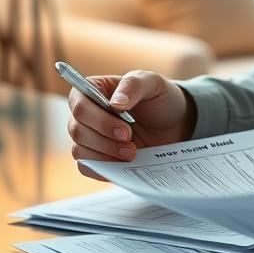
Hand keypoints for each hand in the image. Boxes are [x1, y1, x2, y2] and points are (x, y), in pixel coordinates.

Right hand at [67, 69, 195, 180]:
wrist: (176, 124)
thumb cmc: (160, 98)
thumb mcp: (153, 83)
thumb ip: (133, 85)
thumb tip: (115, 103)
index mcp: (93, 90)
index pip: (78, 104)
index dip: (98, 119)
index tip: (125, 130)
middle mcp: (86, 114)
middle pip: (77, 130)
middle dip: (105, 140)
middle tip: (131, 144)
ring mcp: (90, 136)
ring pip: (79, 150)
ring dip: (105, 155)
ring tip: (132, 154)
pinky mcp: (97, 156)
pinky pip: (86, 167)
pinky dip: (102, 168)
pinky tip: (123, 164)